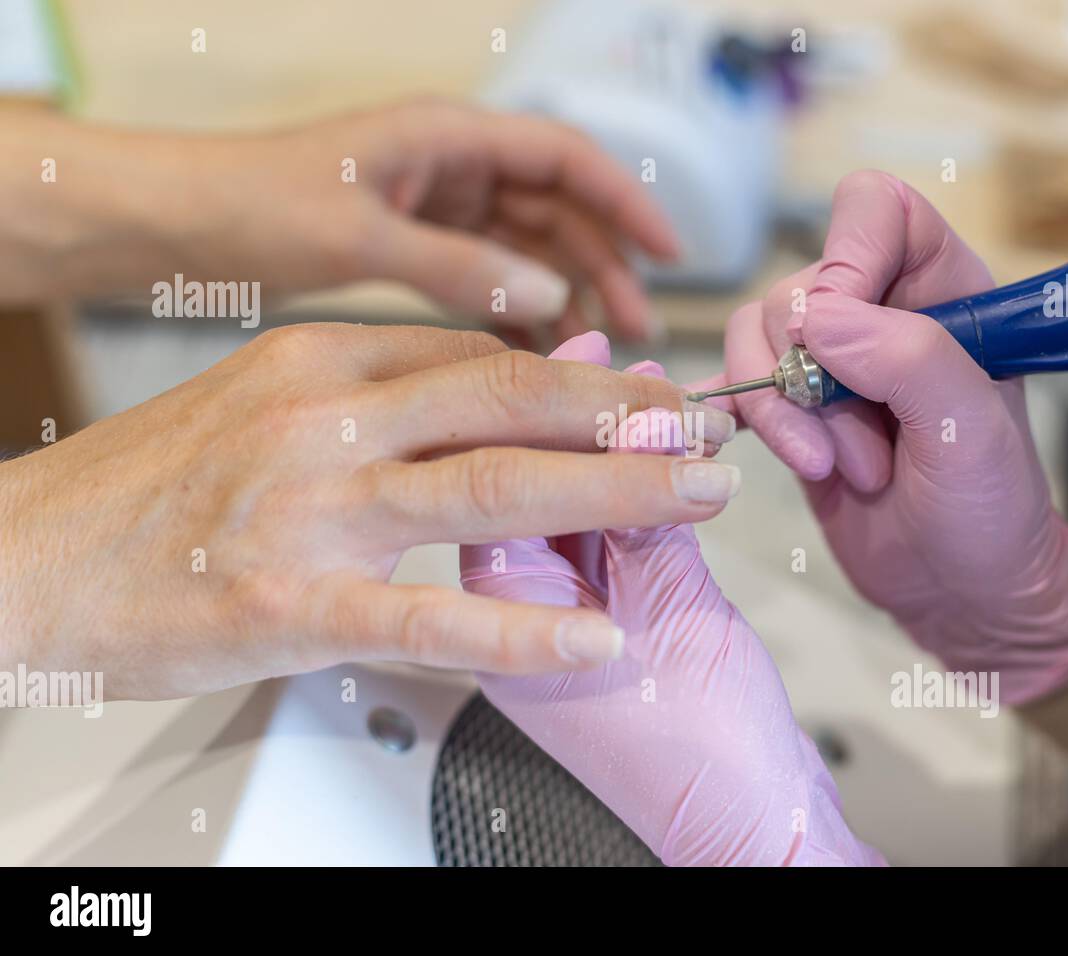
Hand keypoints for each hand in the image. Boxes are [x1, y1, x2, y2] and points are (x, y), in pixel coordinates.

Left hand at [0, 102, 675, 340]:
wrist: (170, 222)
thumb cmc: (249, 203)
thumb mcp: (357, 235)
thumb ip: (456, 266)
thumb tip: (549, 295)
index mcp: (443, 136)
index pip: (564, 158)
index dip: (626, 201)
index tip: (673, 253)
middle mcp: (449, 164)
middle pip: (556, 210)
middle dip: (602, 266)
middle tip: (635, 334)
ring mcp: (434, 205)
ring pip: (526, 248)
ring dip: (564, 295)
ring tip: (595, 355)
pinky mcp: (414, 245)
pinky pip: (486, 277)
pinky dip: (514, 312)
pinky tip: (534, 356)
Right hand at [0, 324, 736, 699]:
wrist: (26, 555)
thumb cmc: (152, 485)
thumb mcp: (266, 398)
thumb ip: (378, 391)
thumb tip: (489, 393)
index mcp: (321, 357)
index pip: (482, 355)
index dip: (584, 376)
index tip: (650, 391)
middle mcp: (323, 415)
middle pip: (509, 400)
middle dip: (627, 414)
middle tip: (707, 431)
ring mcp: (308, 507)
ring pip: (491, 487)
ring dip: (611, 490)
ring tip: (695, 497)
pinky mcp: (288, 604)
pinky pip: (430, 617)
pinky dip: (523, 630)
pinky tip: (594, 638)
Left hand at [461, 334, 881, 865]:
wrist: (752, 826)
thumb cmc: (708, 760)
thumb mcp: (675, 620)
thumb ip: (646, 519)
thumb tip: (637, 430)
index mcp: (506, 630)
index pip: (497, 491)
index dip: (546, 417)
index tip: (584, 359)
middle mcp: (521, 623)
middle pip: (522, 489)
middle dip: (571, 417)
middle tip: (612, 356)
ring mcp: (561, 623)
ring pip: (562, 505)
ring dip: (603, 445)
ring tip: (644, 389)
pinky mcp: (609, 621)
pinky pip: (605, 536)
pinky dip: (631, 487)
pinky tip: (655, 448)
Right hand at [697, 171, 1067, 704]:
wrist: (962, 594)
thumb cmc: (991, 511)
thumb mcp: (969, 430)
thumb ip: (907, 358)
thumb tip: (814, 319)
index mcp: (943, 289)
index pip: (875, 211)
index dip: (845, 260)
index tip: (840, 339)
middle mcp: (880, 313)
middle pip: (796, 289)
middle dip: (812, 378)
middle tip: (864, 450)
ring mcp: (829, 364)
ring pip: (754, 339)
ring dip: (784, 415)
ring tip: (835, 470)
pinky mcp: (790, 411)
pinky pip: (734, 383)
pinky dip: (736, 415)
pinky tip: (762, 451)